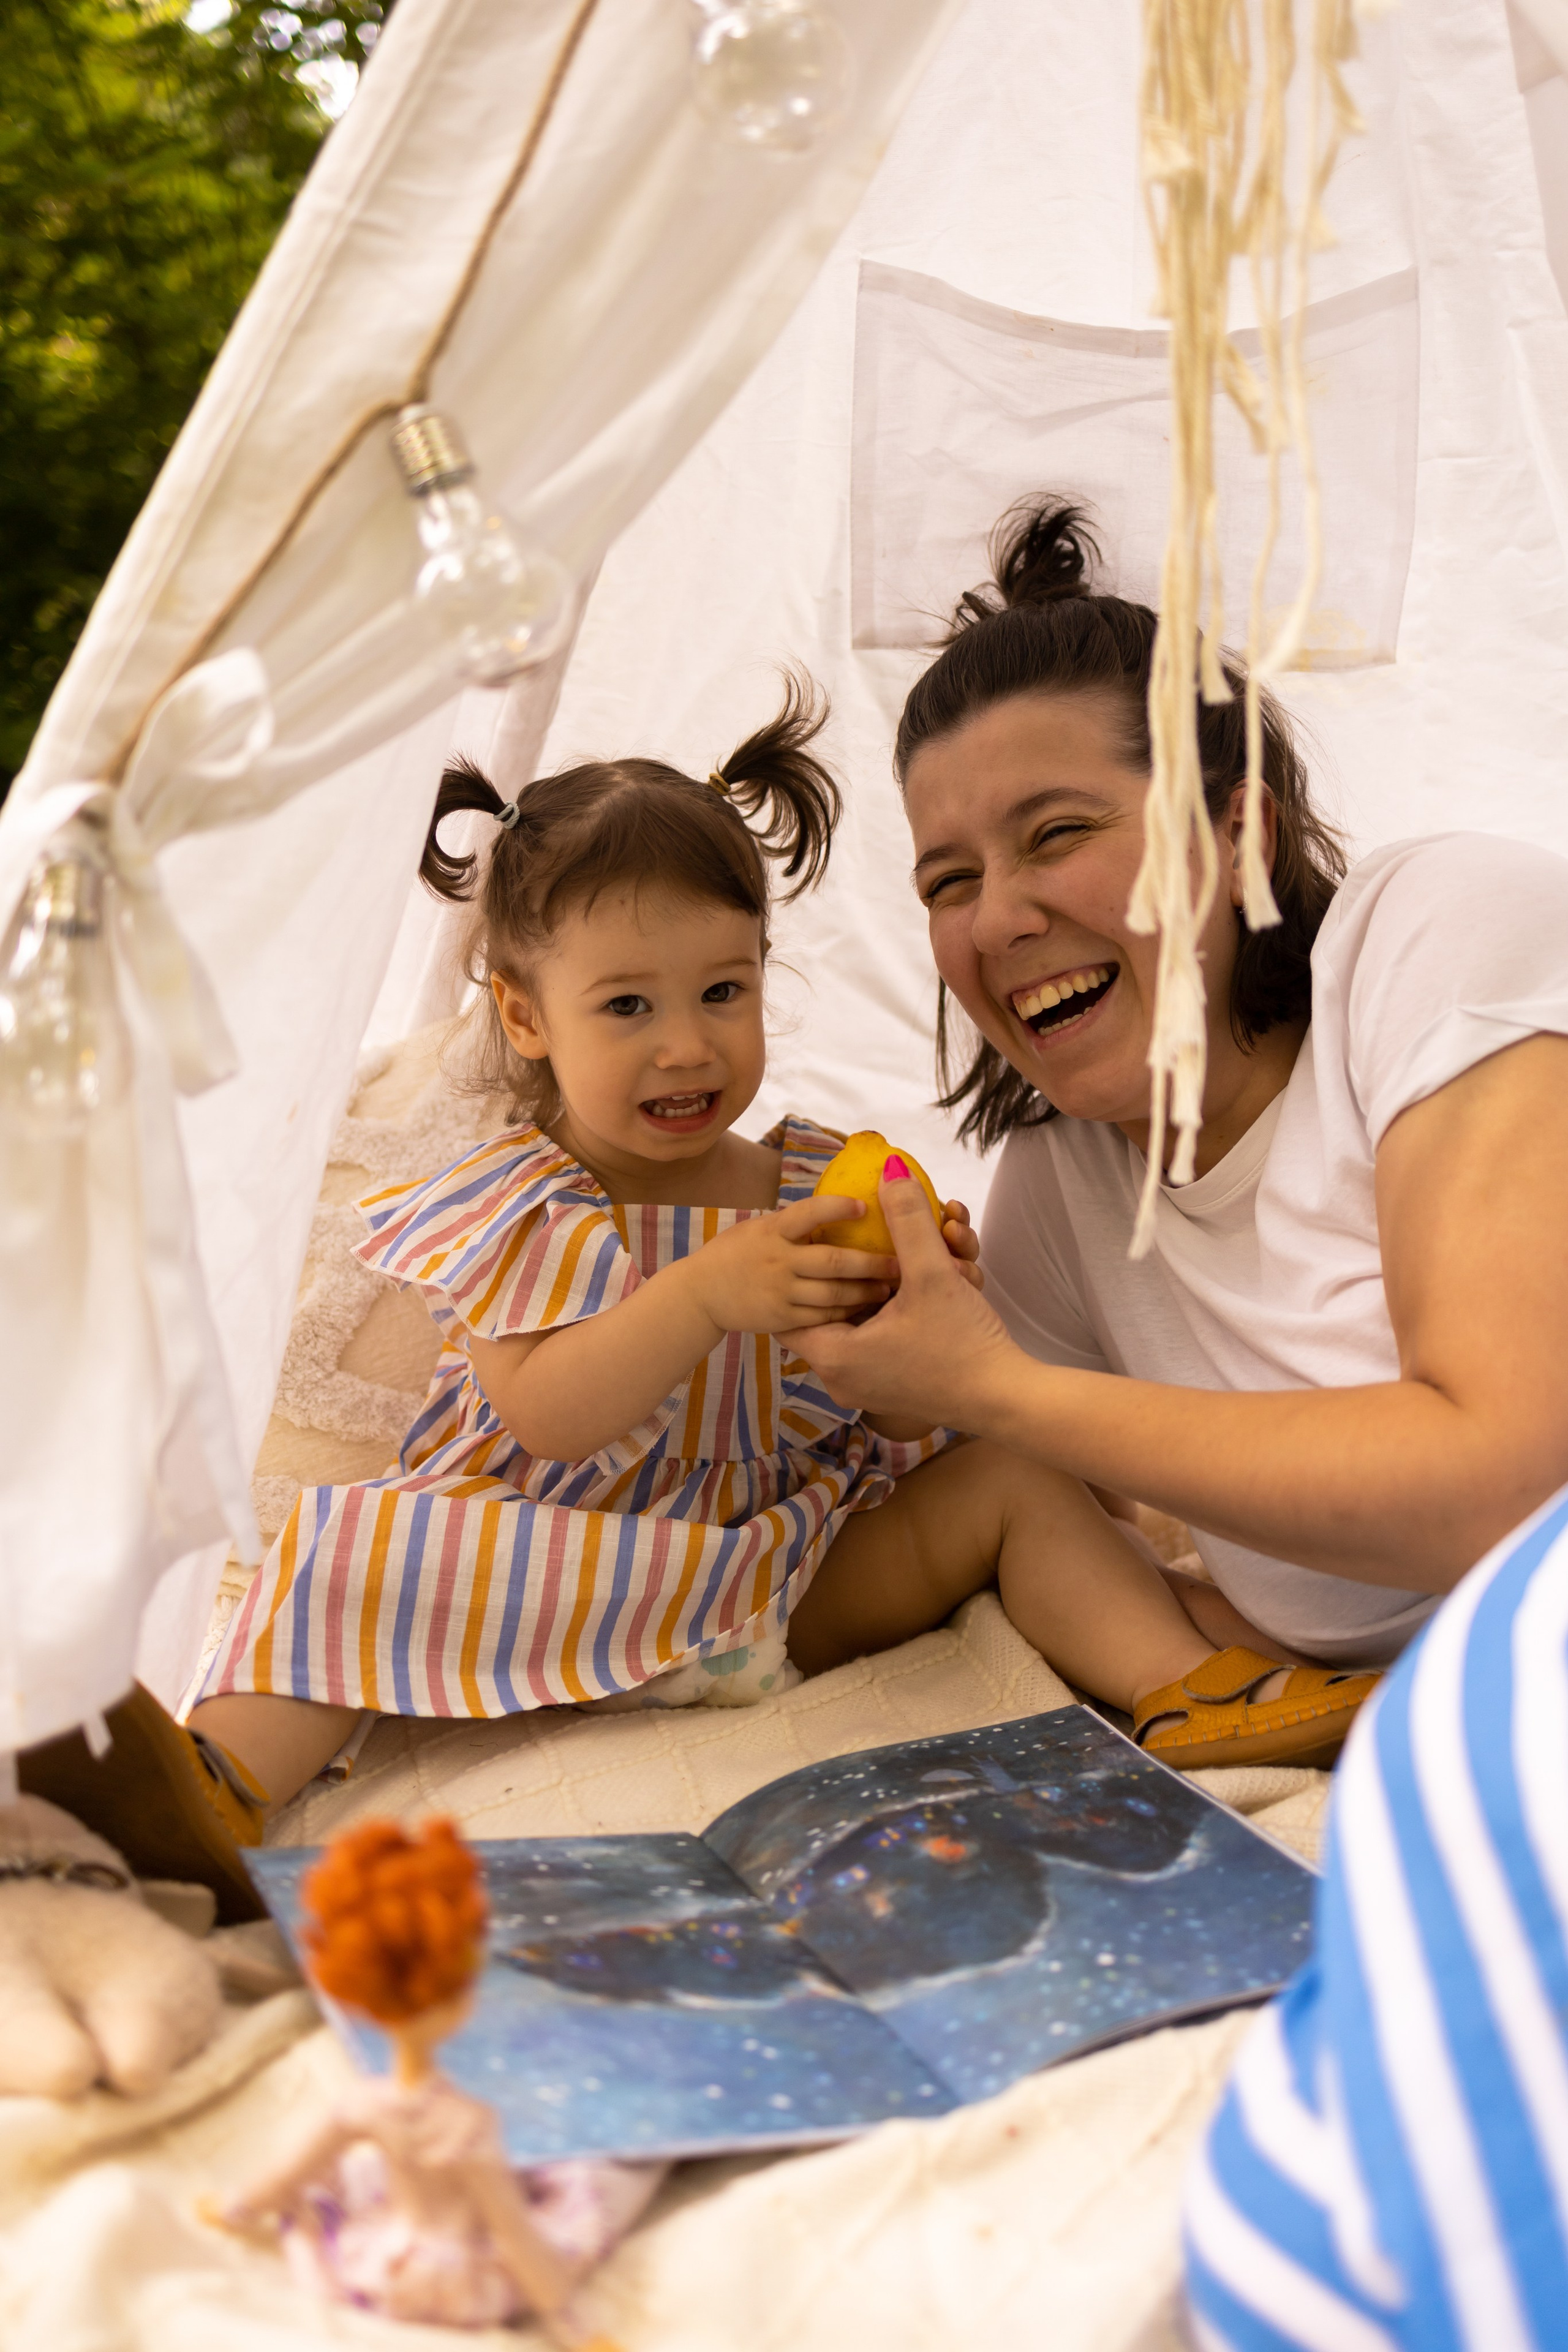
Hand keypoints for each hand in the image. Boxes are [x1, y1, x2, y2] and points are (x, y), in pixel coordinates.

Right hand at [682, 1195, 898, 1337]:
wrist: (701, 1293)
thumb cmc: (738, 1252)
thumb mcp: (762, 1228)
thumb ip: (796, 1223)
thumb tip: (846, 1205)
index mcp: (773, 1231)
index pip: (809, 1213)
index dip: (838, 1208)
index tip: (864, 1206)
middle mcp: (777, 1261)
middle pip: (833, 1262)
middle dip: (871, 1263)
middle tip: (900, 1262)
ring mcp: (780, 1292)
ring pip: (833, 1294)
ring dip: (866, 1292)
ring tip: (889, 1288)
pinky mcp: (782, 1319)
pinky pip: (822, 1317)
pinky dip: (847, 1313)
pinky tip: (865, 1309)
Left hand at [783, 1163, 1016, 1427]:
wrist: (1007, 1397)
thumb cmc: (964, 1342)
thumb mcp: (932, 1273)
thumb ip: (908, 1220)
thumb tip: (890, 1170)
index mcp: (834, 1357)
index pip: (792, 1310)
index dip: (809, 1272)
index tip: (829, 1245)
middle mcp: (842, 1377)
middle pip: (836, 1308)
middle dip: (866, 1271)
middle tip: (890, 1247)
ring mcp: (868, 1386)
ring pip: (867, 1319)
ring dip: (895, 1286)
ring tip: (934, 1257)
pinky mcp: (895, 1386)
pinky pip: (885, 1338)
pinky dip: (905, 1309)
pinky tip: (943, 1284)